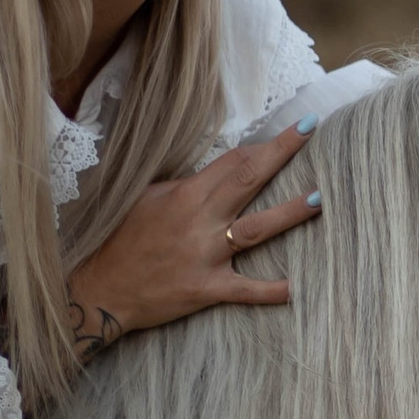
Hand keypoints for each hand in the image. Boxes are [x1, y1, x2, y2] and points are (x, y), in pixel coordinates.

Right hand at [59, 119, 322, 363]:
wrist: (98, 289)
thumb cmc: (119, 240)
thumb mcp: (143, 200)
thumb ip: (182, 185)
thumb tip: (216, 172)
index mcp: (184, 194)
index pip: (232, 161)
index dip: (264, 143)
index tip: (293, 128)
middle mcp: (199, 221)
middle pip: (248, 180)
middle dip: (281, 153)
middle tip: (310, 131)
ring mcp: (206, 255)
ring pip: (257, 229)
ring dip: (289, 214)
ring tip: (319, 199)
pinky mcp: (206, 288)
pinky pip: (245, 290)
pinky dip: (272, 291)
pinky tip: (298, 288)